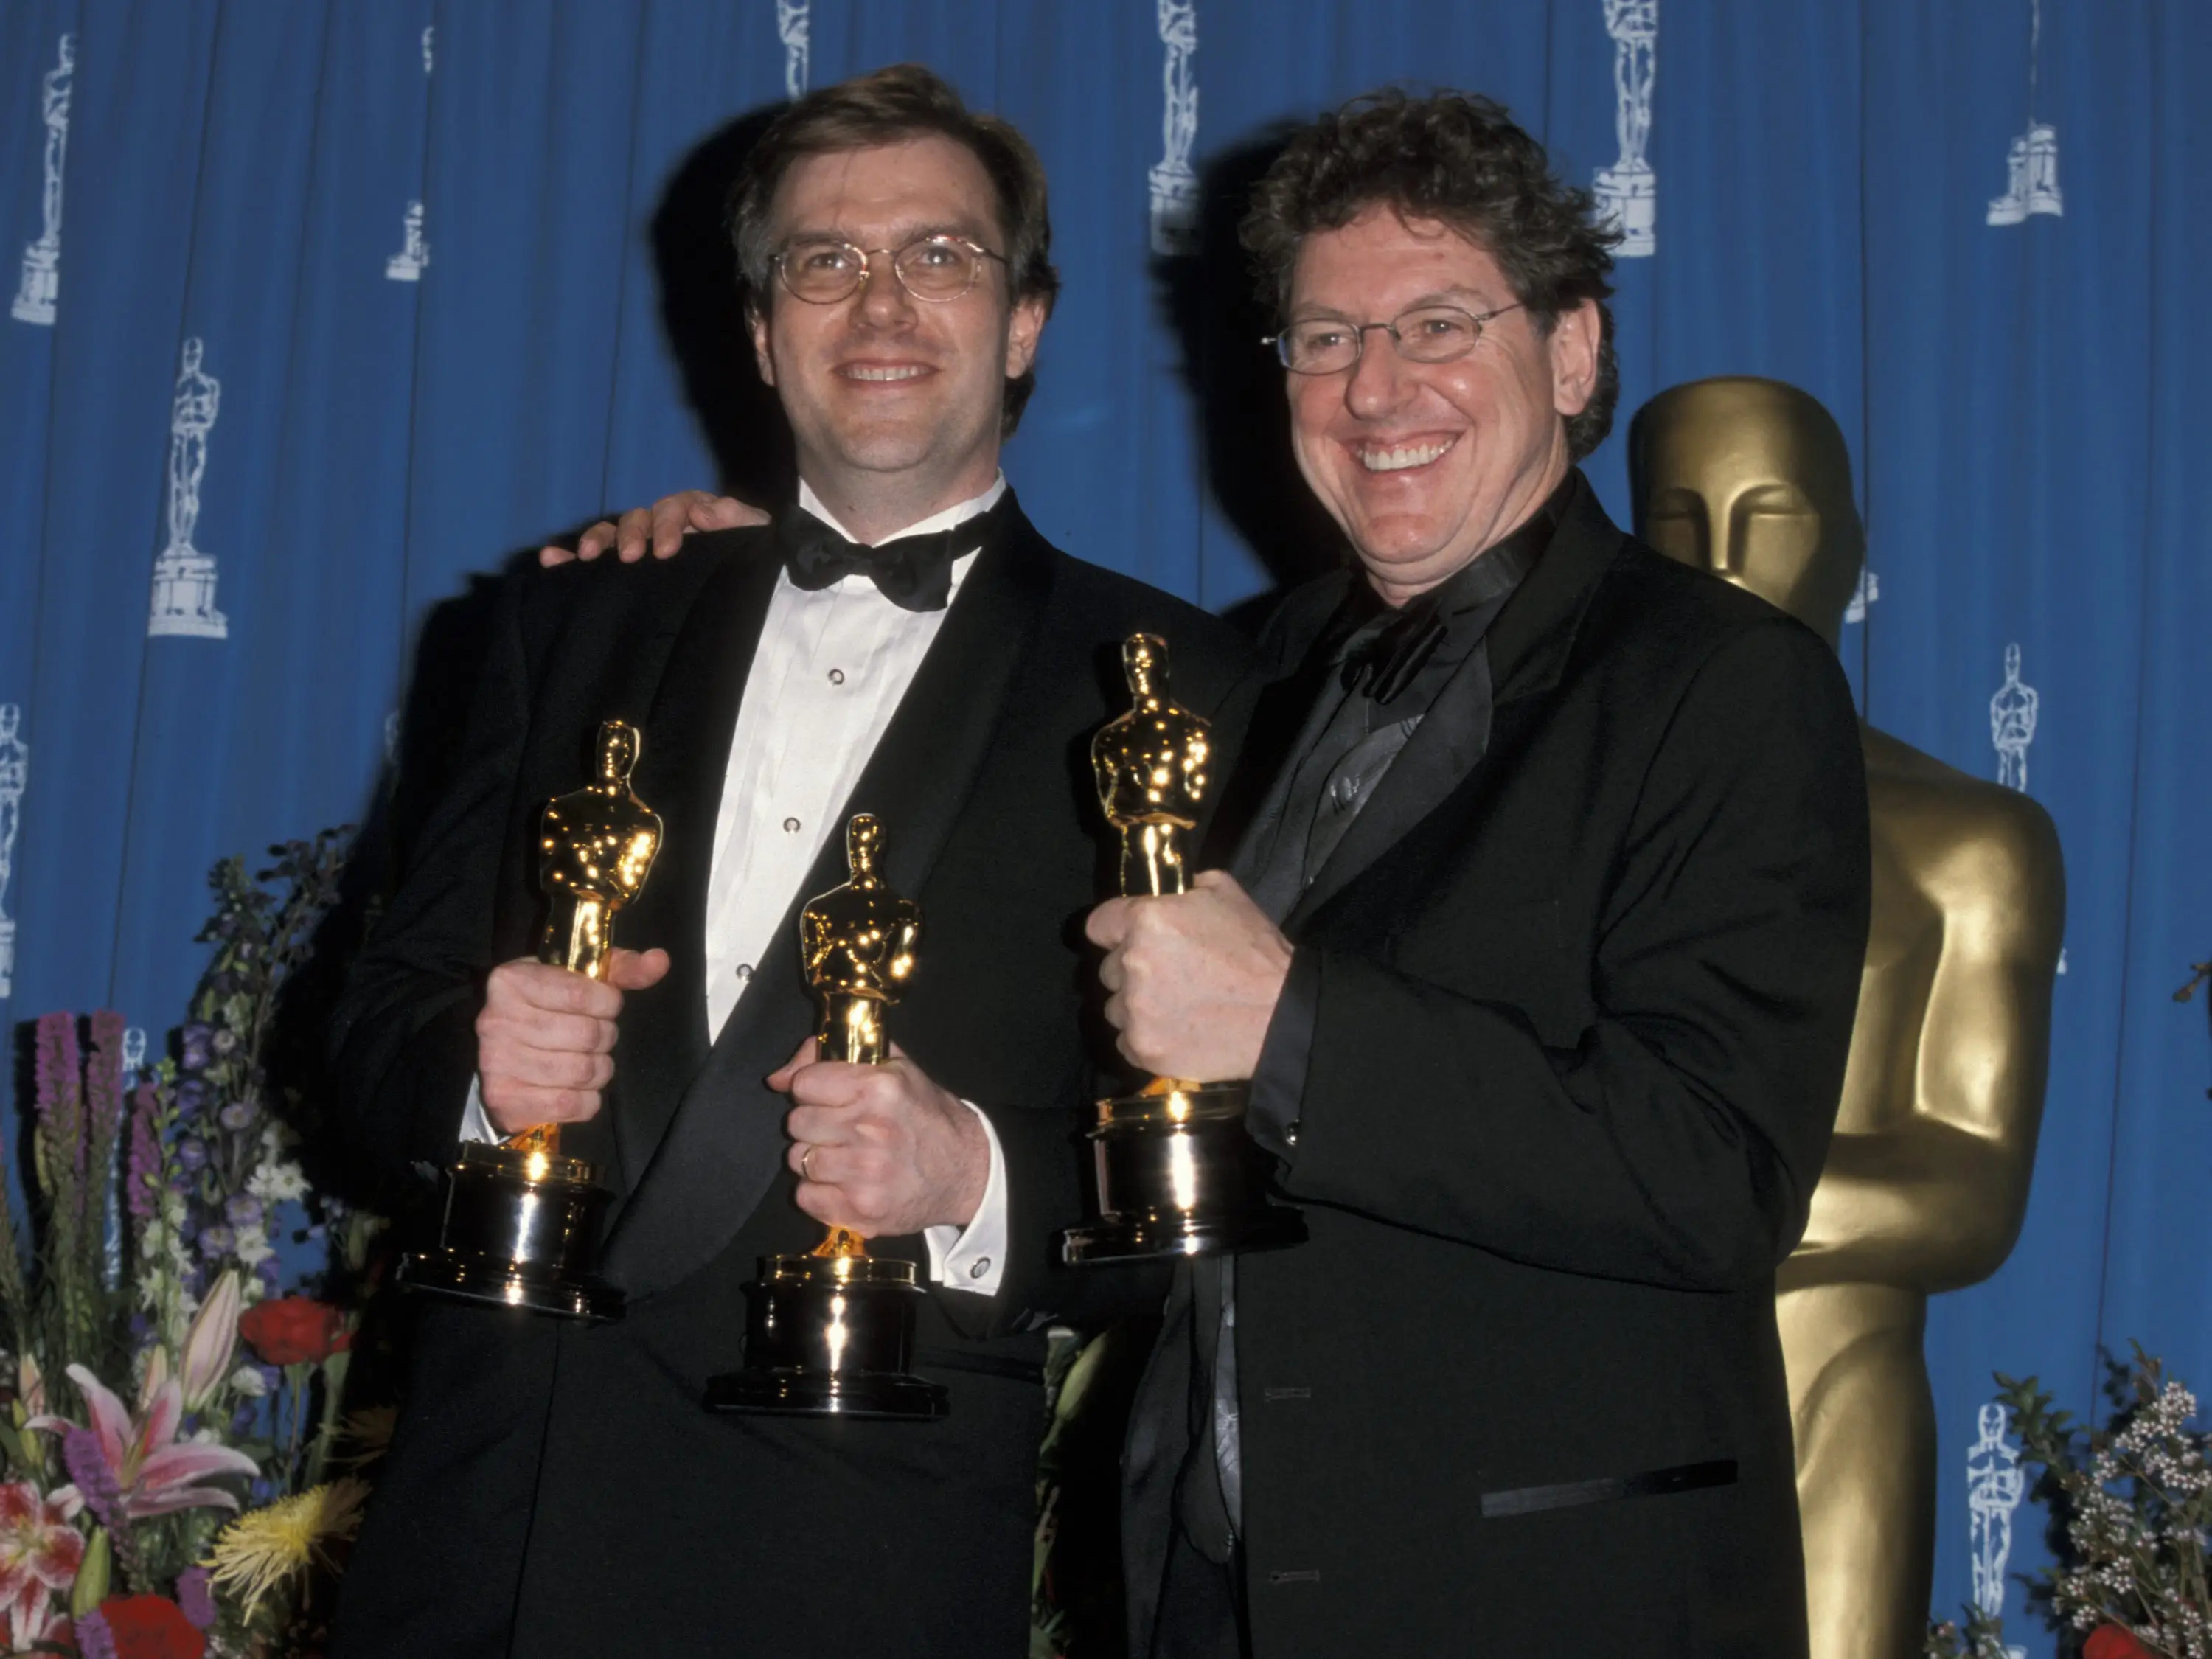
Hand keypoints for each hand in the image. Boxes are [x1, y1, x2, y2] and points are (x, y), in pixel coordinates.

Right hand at [474, 948, 670, 1134]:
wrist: (502, 1056)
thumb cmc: (547, 1010)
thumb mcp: (577, 979)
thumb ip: (621, 969)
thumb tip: (659, 961)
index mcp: (512, 981)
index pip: (581, 994)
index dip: (608, 1003)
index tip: (605, 1006)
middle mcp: (496, 1021)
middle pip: (586, 1035)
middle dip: (605, 1038)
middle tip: (596, 1038)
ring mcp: (497, 1063)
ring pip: (582, 1071)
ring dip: (599, 1070)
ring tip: (588, 1061)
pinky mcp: (505, 1101)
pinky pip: (570, 1104)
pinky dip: (586, 1100)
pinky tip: (576, 1088)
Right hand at [537, 489, 767, 565]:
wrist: (749, 586)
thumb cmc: (747, 557)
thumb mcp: (752, 536)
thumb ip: (734, 518)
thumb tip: (699, 512)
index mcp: (690, 514)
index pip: (674, 507)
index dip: (668, 524)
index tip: (667, 551)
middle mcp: (661, 525)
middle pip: (639, 517)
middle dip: (632, 534)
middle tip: (631, 557)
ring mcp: (641, 544)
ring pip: (612, 532)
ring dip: (597, 540)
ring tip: (587, 557)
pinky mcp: (624, 568)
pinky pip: (594, 558)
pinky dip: (570, 557)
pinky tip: (552, 560)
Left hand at [768, 1038, 988, 1237]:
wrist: (966, 1172)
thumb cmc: (927, 1115)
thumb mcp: (895, 1067)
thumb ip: (834, 1057)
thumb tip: (777, 1077)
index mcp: (879, 1087)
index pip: (803, 1084)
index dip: (813, 1089)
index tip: (830, 1097)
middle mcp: (871, 1130)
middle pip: (796, 1123)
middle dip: (814, 1124)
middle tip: (841, 1129)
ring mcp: (865, 1175)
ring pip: (797, 1160)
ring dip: (815, 1158)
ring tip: (845, 1156)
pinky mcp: (861, 1211)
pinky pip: (805, 1196)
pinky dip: (818, 1191)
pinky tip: (844, 1182)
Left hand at [1085, 870, 1292, 1082]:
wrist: (1281, 1016)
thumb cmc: (1258, 954)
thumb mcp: (1227, 895)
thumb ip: (1187, 887)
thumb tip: (1172, 890)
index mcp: (1146, 920)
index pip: (1098, 925)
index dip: (1115, 931)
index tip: (1128, 939)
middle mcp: (1132, 964)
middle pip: (1109, 969)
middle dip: (1133, 970)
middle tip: (1171, 976)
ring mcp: (1135, 1011)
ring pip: (1116, 1008)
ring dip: (1138, 1006)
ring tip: (1177, 1007)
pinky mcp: (1143, 1048)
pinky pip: (1127, 1042)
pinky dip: (1146, 1038)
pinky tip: (1177, 1032)